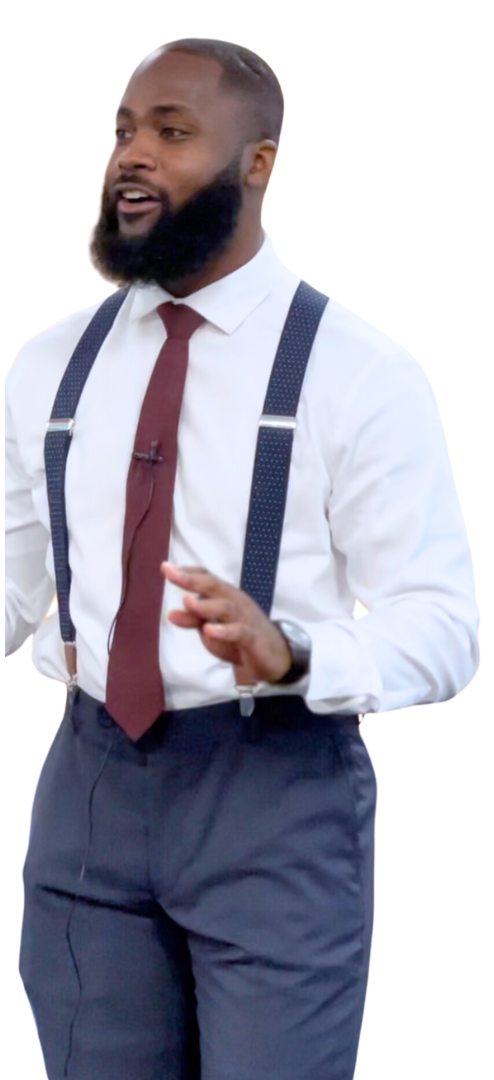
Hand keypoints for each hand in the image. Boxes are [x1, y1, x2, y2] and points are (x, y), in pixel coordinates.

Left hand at [161, 562, 291, 685]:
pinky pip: (239, 632)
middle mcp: (235, 602)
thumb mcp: (212, 629)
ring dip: (205, 604)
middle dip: (191, 579)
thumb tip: (170, 614)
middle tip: (171, 573)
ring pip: (225, 607)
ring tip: (188, 601)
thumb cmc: (239, 638)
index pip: (207, 577)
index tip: (166, 567)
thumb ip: (193, 620)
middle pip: (213, 586)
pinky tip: (208, 631)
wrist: (275, 657)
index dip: (188, 571)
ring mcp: (245, 618)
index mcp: (225, 596)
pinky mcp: (253, 638)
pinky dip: (224, 631)